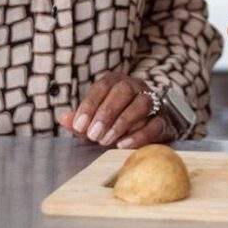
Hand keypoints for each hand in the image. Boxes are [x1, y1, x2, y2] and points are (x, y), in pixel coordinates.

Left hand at [57, 72, 172, 148]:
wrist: (147, 129)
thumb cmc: (115, 123)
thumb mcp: (94, 121)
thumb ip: (80, 120)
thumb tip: (63, 119)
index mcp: (117, 82)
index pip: (103, 85)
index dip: (90, 105)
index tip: (79, 126)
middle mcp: (136, 87)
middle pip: (124, 90)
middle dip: (106, 113)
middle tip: (93, 135)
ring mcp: (153, 102)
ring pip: (142, 103)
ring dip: (122, 123)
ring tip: (106, 141)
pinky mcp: (163, 120)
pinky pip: (155, 124)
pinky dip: (139, 135)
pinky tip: (123, 145)